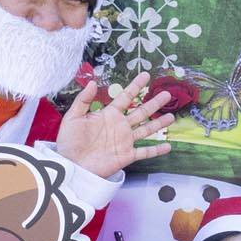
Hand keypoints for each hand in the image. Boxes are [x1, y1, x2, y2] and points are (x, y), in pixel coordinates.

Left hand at [56, 73, 176, 177]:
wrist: (71, 165)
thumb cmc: (69, 141)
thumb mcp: (73, 117)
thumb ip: (83, 100)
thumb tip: (94, 82)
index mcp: (108, 115)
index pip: (126, 97)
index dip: (135, 86)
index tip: (146, 75)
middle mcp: (120, 126)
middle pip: (141, 112)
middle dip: (154, 103)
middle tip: (167, 95)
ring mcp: (124, 141)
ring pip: (146, 130)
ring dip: (159, 124)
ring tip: (171, 117)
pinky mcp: (126, 156)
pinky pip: (144, 152)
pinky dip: (156, 150)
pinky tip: (168, 146)